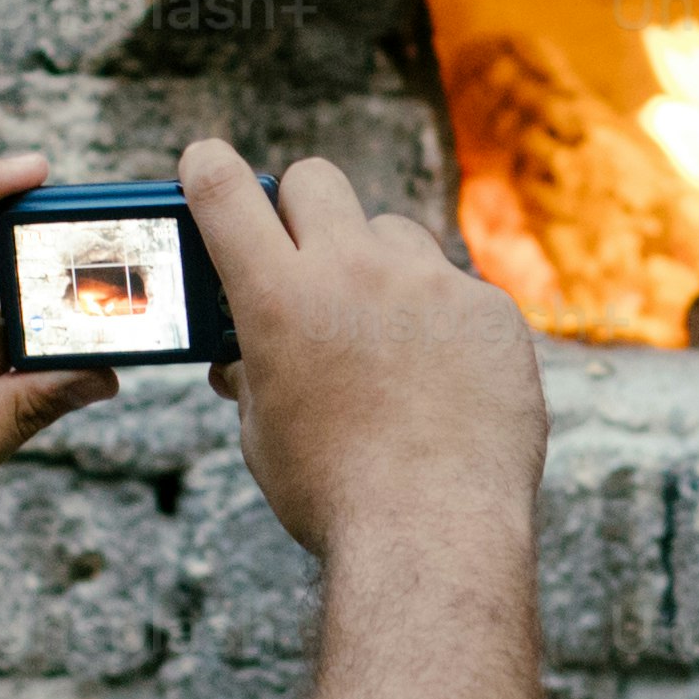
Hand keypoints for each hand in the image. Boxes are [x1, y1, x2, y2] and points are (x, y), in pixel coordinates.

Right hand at [185, 134, 540, 563]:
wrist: (435, 534)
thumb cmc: (336, 495)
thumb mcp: (264, 432)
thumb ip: (254, 371)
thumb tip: (243, 356)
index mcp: (276, 296)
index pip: (225, 190)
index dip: (209, 169)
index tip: (208, 164)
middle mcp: (351, 269)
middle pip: (315, 181)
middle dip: (300, 208)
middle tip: (303, 256)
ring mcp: (429, 283)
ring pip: (392, 233)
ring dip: (377, 266)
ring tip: (383, 338)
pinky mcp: (490, 308)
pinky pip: (455, 289)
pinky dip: (440, 320)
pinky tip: (443, 379)